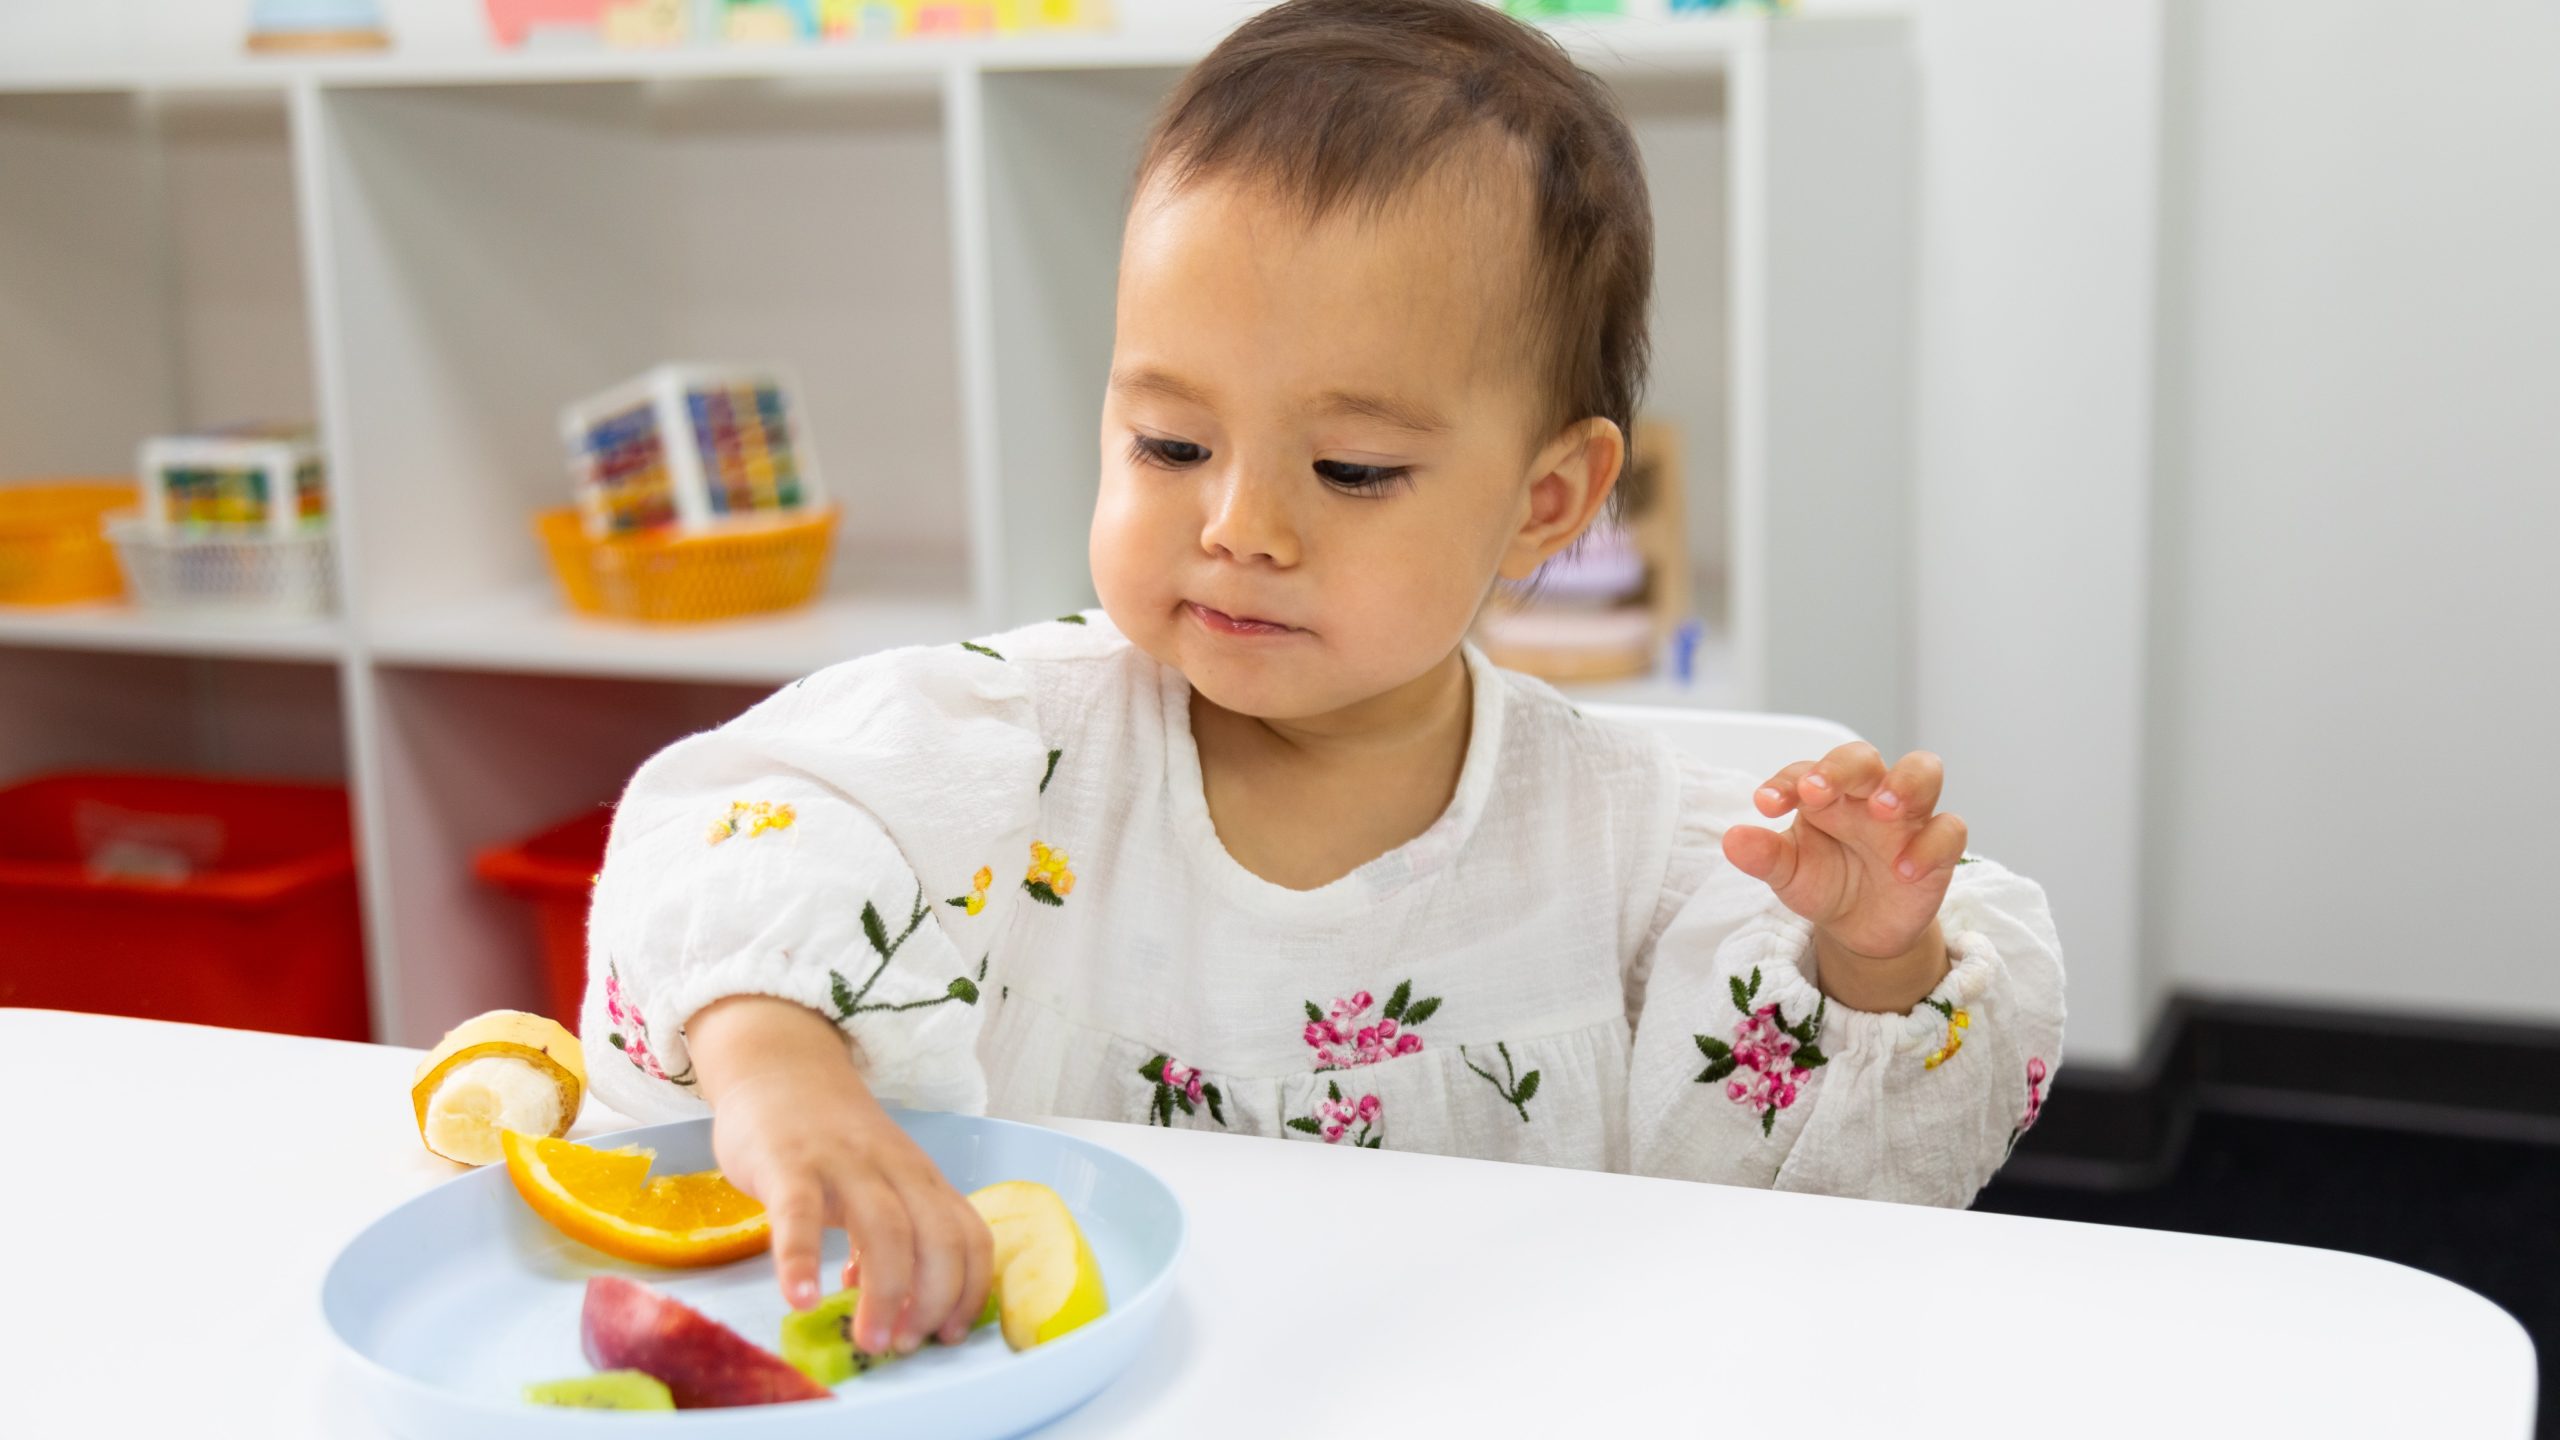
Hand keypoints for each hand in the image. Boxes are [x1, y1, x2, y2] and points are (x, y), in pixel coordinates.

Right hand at [687, 996, 992, 1356]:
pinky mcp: (788, 1163)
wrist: (780, 1067)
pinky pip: (800, 1216)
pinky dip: (803, 1262)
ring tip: (869, 1340)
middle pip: (938, 1238)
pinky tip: (800, 1300)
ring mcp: (844, 1164)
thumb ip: (890, 1236)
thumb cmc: (831, 1137)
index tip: (947, 1335)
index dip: (968, 1291)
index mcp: (923, 1179)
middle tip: (903, 1347)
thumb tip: (890, 1302)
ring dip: (884, 1294)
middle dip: (931, 1302)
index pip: (971, 1236)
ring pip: (885, 1230)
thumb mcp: (878, 1181)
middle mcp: (895, 1169)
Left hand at [1721, 743, 1964, 1008]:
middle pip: (1864, 757)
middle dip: (1842, 768)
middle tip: (1817, 791)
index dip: (1786, 782)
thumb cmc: (1824, 883)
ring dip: (1905, 784)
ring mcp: (1908, 817)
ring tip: (1882, 809)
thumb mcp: (1788, 874)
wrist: (1861, 928)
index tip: (1765, 804)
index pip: (1806, 771)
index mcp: (1825, 793)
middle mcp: (1867, 795)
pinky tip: (1903, 870)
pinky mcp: (1938, 847)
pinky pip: (1948, 831)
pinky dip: (1930, 846)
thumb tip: (1732, 840)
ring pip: (1923, 771)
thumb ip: (1764, 856)